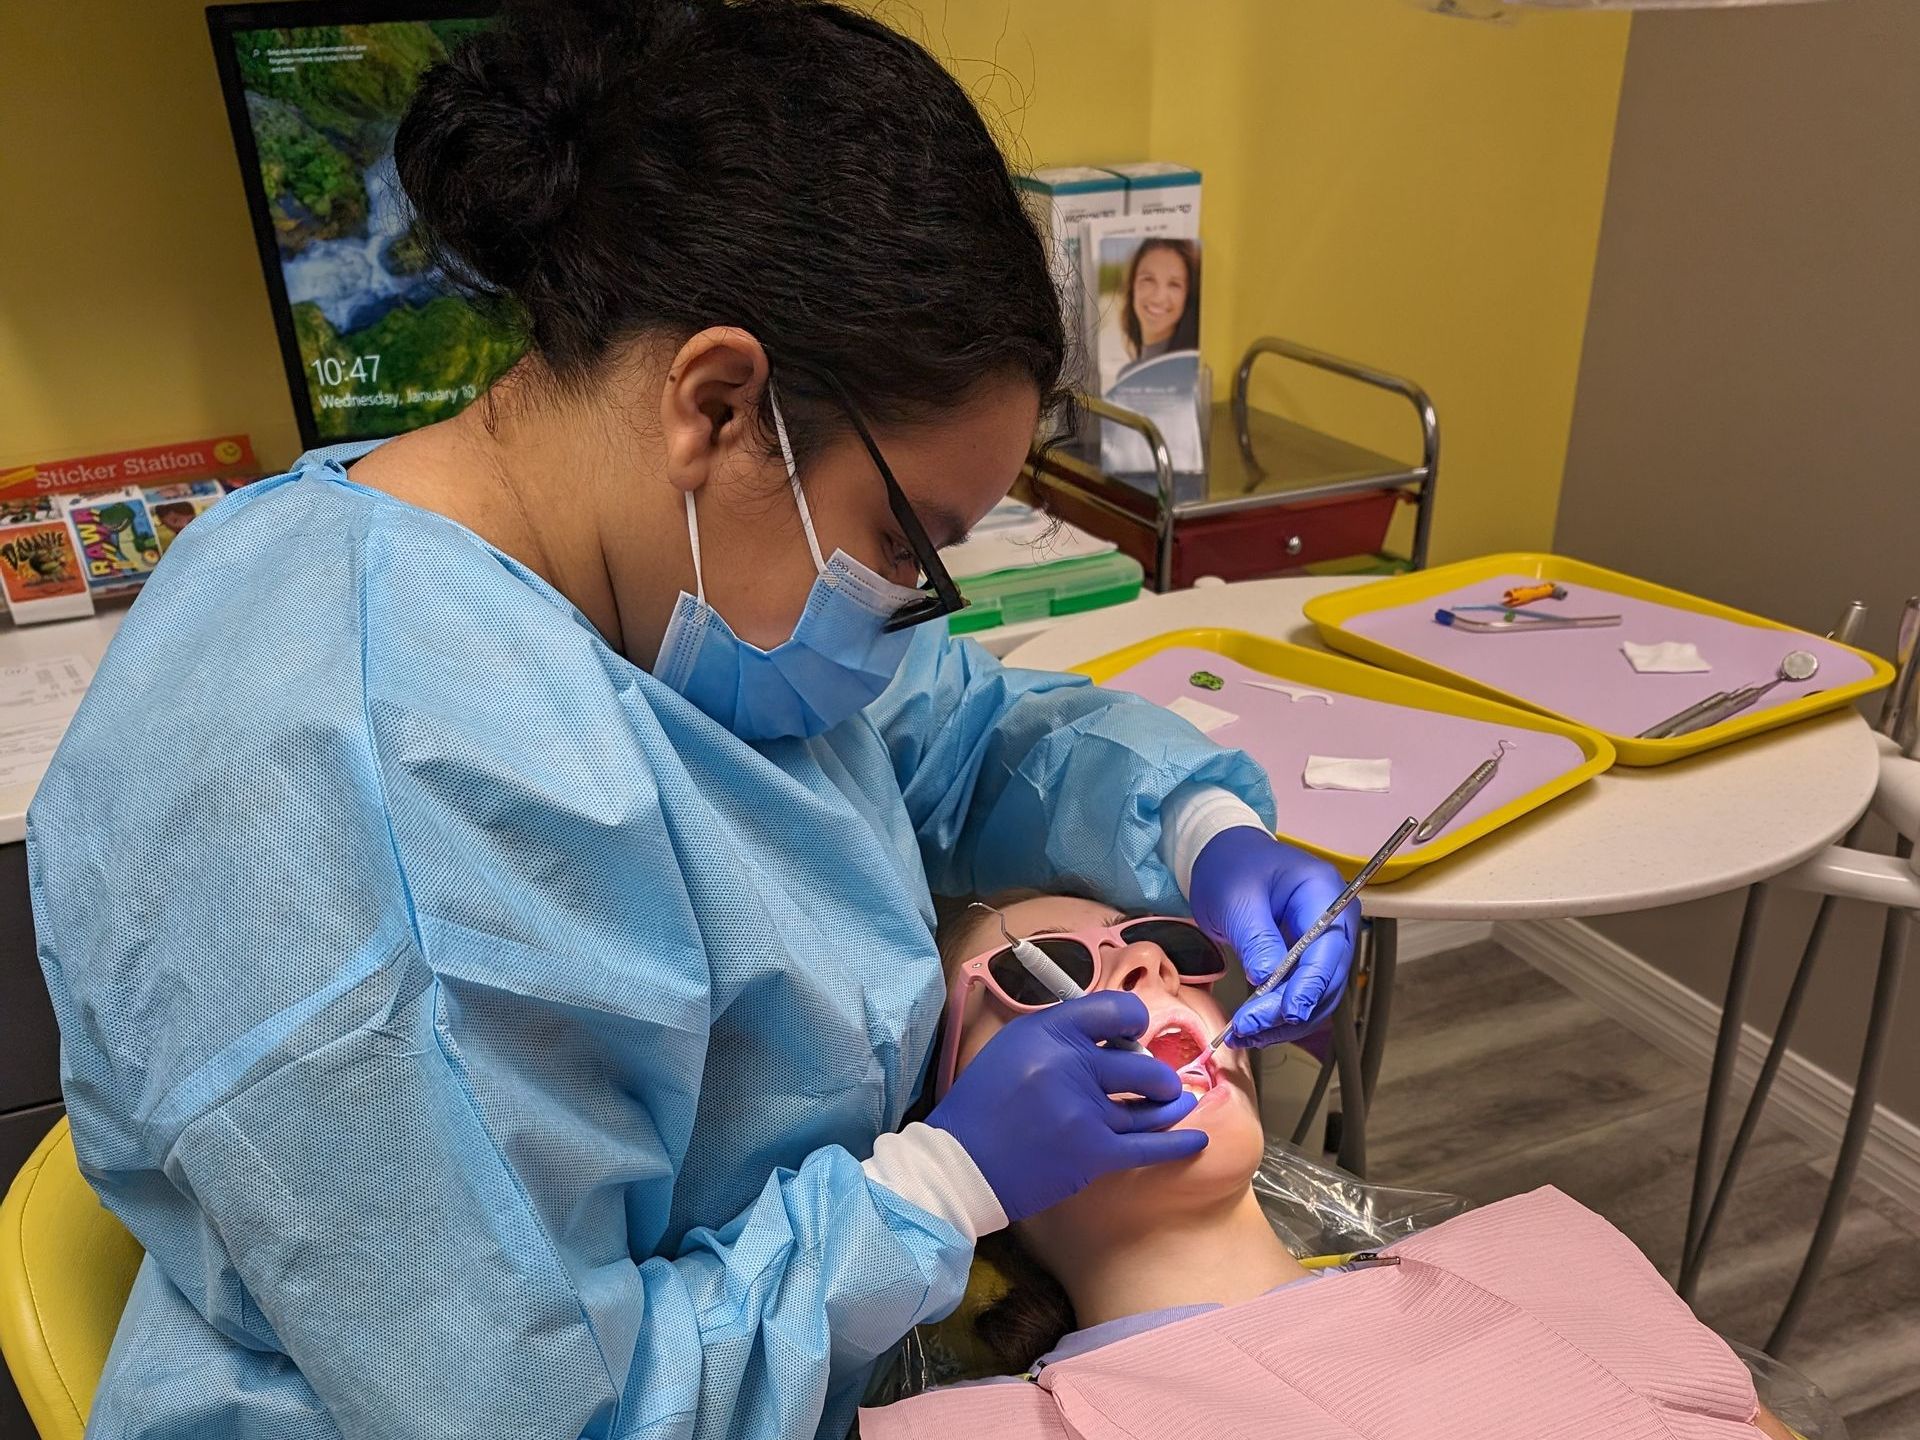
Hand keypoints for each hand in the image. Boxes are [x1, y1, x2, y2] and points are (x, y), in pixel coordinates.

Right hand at [927, 991, 1207, 1222]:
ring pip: (1150, 1105)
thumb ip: (1062, 1034)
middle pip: (1141, 1063)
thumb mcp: (1015, 1046)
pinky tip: (1196, 1138)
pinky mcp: (1094, 1153)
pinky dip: (1178, 1143)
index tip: (1135, 1032)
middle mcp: (1071, 1065)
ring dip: (1169, 1104)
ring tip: (1177, 1102)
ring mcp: (1086, 1110)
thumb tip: (1115, 1036)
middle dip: (1156, 1074)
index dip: (1134, 1019)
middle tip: (1154, 1082)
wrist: (961, 1164)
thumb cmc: (983, 1103)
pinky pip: (1149, 1147)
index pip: (1116, 1008)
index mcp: (1050, 1032)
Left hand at [1188, 826, 1355, 1047]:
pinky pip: (1301, 994)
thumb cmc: (1232, 868)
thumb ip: (1256, 938)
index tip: (1288, 1012)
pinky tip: (1253, 1028)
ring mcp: (1324, 943)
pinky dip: (1278, 1015)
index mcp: (1324, 892)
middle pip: (1327, 977)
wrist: (1225, 858)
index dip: (1311, 984)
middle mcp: (1335, 921)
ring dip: (1283, 1021)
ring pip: (1317, 995)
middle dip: (1290, 1009)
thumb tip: (1268, 981)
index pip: (1329, 947)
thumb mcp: (1237, 899)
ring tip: (1245, 1033)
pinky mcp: (1307, 961)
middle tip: (1250, 1027)